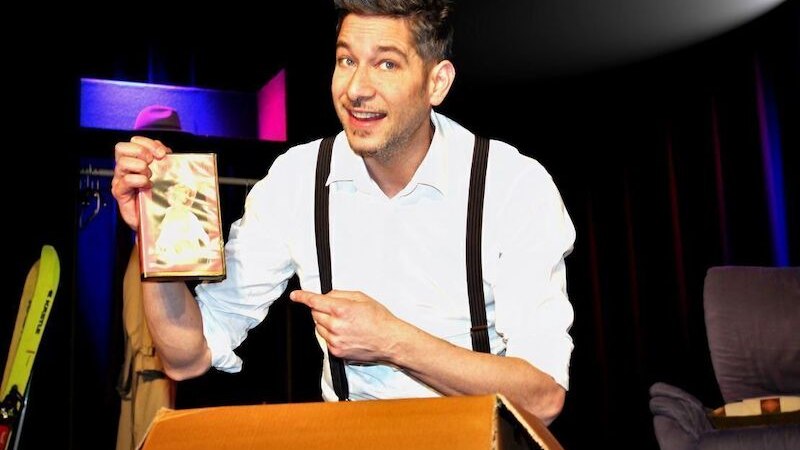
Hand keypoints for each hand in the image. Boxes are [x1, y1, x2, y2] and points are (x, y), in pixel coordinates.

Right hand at [111, 136, 171, 229]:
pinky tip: (147, 185)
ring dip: (140, 166)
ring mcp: (120, 179)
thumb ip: (163, 160)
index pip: (134, 141)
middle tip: (152, 161)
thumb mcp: (163, 174)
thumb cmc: (157, 196)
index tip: (162, 152)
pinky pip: (125, 180)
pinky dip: (138, 180)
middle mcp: (125, 167)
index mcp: (134, 159)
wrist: (154, 219)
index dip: (148, 143)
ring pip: (122, 162)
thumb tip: (166, 151)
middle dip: (141, 151)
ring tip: (149, 176)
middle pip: (121, 147)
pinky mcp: (120, 192)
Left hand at [290, 289, 407, 363]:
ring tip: (343, 322)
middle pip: (315, 314)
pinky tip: (345, 333)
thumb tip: (327, 296)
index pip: (315, 301)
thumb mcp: (362, 298)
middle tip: (336, 309)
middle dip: (320, 309)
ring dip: (325, 322)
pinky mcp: (336, 352)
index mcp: (342, 309)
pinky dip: (331, 334)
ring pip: (318, 327)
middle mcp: (336, 326)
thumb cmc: (380, 319)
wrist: (389, 341)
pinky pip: (325, 340)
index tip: (295, 296)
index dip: (303, 297)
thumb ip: (341, 294)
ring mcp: (335, 340)